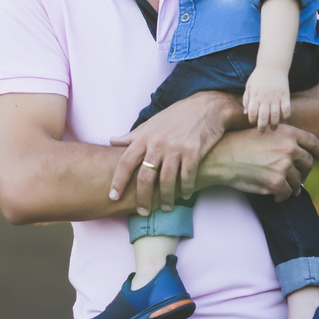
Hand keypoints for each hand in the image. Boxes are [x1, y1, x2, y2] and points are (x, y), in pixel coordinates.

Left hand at [108, 92, 240, 213]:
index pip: (125, 162)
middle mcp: (158, 144)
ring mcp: (176, 148)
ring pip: (166, 181)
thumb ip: (132, 135)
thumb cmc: (176, 116)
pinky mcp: (194, 152)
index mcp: (144, 137)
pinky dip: (185, 189)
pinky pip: (187, 177)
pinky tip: (184, 195)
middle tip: (142, 211)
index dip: (118, 181)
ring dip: (165, 198)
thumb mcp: (151, 123)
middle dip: (142, 198)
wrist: (206, 107)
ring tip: (165, 207)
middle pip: (145, 177)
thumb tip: (112, 140)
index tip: (112, 196)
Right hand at [198, 124, 318, 201]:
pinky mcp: (277, 182)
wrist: (220, 157)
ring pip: (297, 181)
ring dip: (292, 187)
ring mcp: (284, 165)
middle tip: (297, 178)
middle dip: (304, 172)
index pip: (312, 142)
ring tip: (282, 188)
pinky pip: (287, 193)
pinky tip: (274, 195)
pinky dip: (282, 196)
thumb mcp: (262, 133)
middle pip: (308, 163)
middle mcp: (289, 147)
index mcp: (286, 132)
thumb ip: (282, 140)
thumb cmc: (237, 145)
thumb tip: (298, 153)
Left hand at [243, 66, 290, 131]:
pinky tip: (284, 120)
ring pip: (275, 116)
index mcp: (255, 96)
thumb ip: (246, 99)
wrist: (272, 66)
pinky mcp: (285, 96)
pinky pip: (286, 110)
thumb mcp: (248, 86)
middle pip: (263, 117)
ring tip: (273, 129)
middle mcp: (265, 99)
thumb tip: (245, 113)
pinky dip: (286, 117)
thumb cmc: (258, 76)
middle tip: (261, 132)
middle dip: (262, 127)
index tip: (253, 123)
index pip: (252, 113)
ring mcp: (276, 98)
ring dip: (274, 124)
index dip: (252, 120)